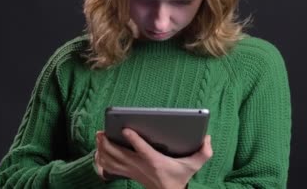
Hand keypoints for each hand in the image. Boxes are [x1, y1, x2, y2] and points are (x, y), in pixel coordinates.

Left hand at [94, 128, 212, 188]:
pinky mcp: (128, 172)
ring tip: (99, 136)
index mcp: (155, 161)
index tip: (126, 128)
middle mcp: (141, 166)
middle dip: (108, 142)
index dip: (134, 139)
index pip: (142, 150)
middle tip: (102, 130)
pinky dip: (102, 158)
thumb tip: (207, 137)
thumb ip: (204, 152)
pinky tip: (99, 149)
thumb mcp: (194, 165)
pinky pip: (110, 167)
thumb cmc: (179, 177)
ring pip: (111, 160)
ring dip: (102, 149)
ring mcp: (132, 170)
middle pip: (120, 154)